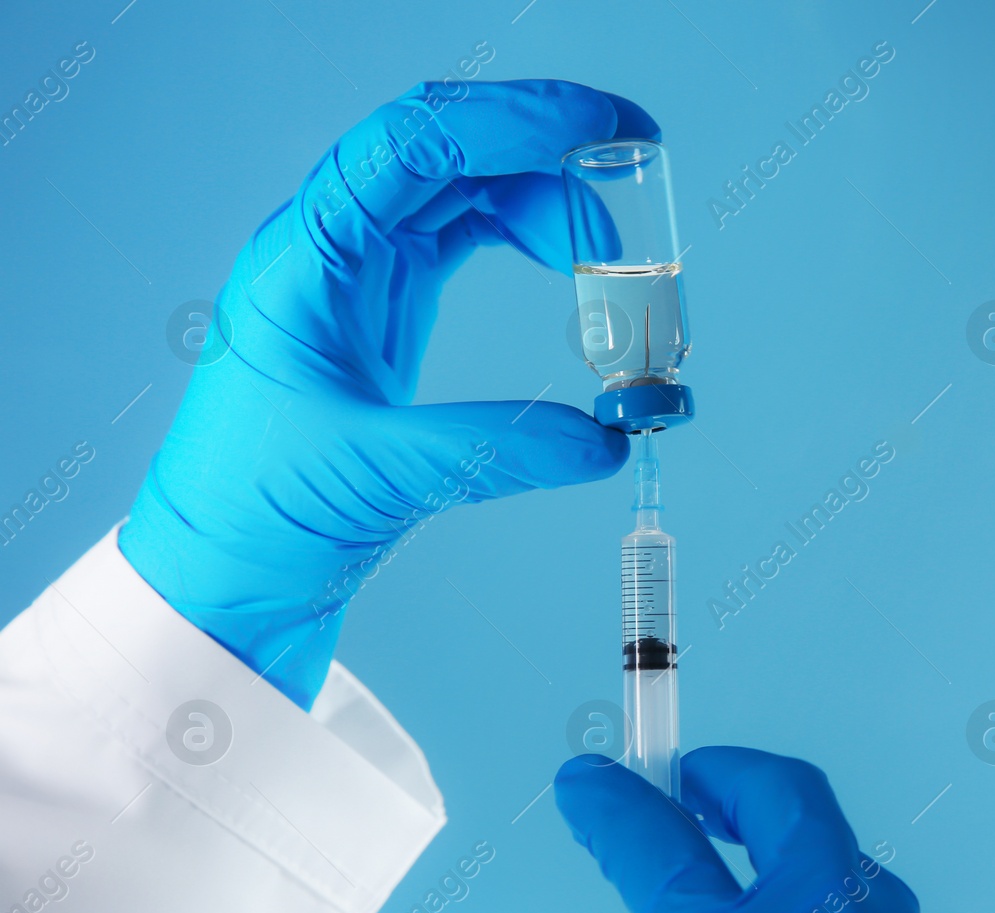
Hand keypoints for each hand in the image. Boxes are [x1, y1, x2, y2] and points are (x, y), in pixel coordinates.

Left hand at [121, 80, 657, 707]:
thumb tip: (606, 439)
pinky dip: (528, 240)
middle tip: (632, 152)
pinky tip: (572, 271)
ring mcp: (360, 272)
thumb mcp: (374, 475)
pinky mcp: (386, 308)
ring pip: (464, 190)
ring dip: (545, 201)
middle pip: (449, 148)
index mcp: (307, 255)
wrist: (225, 571)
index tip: (596, 128)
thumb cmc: (257, 512)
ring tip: (614, 260)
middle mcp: (332, 244)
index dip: (510, 121)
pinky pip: (465, 237)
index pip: (414, 143)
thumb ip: (493, 451)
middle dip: (542, 142)